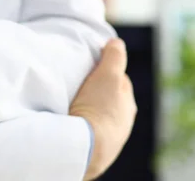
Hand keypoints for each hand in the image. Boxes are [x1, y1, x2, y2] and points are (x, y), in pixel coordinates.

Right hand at [70, 38, 136, 179]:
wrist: (86, 147)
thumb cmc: (98, 108)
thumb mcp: (109, 74)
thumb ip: (114, 56)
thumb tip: (116, 42)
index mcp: (128, 105)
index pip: (119, 80)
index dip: (106, 69)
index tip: (90, 65)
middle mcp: (122, 124)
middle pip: (108, 99)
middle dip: (96, 90)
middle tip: (78, 84)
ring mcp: (108, 140)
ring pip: (96, 116)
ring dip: (86, 108)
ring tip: (69, 103)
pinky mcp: (91, 152)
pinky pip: (84, 131)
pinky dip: (78, 124)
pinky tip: (67, 121)